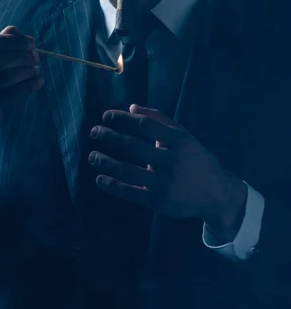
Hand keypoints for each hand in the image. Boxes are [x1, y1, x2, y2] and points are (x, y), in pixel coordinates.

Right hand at [0, 25, 43, 154]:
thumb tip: (14, 29)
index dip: (15, 41)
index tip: (32, 43)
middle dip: (23, 56)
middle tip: (36, 57)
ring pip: (6, 77)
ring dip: (27, 71)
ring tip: (37, 70)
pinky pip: (12, 93)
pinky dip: (28, 85)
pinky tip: (38, 82)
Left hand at [88, 105, 246, 240]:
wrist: (215, 193)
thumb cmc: (196, 160)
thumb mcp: (184, 137)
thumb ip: (160, 120)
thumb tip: (132, 107)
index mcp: (178, 141)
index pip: (144, 126)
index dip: (122, 119)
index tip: (106, 116)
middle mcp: (170, 161)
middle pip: (133, 146)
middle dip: (110, 137)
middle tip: (94, 132)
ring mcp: (163, 182)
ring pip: (128, 170)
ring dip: (106, 162)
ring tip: (92, 156)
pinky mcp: (158, 201)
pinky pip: (130, 193)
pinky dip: (113, 186)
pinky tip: (100, 179)